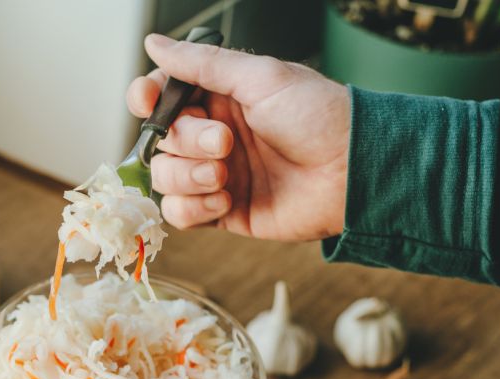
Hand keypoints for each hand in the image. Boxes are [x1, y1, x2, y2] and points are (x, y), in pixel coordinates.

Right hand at [127, 34, 350, 241]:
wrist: (352, 171)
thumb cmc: (319, 117)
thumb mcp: (260, 78)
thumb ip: (201, 63)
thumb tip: (154, 43)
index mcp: (220, 98)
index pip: (161, 97)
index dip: (147, 100)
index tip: (147, 103)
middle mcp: (213, 135)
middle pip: (161, 140)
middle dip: (187, 143)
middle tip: (226, 143)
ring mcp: (216, 174)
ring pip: (165, 178)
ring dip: (188, 177)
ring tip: (226, 175)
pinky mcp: (224, 211)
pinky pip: (181, 214)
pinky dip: (195, 207)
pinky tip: (226, 198)